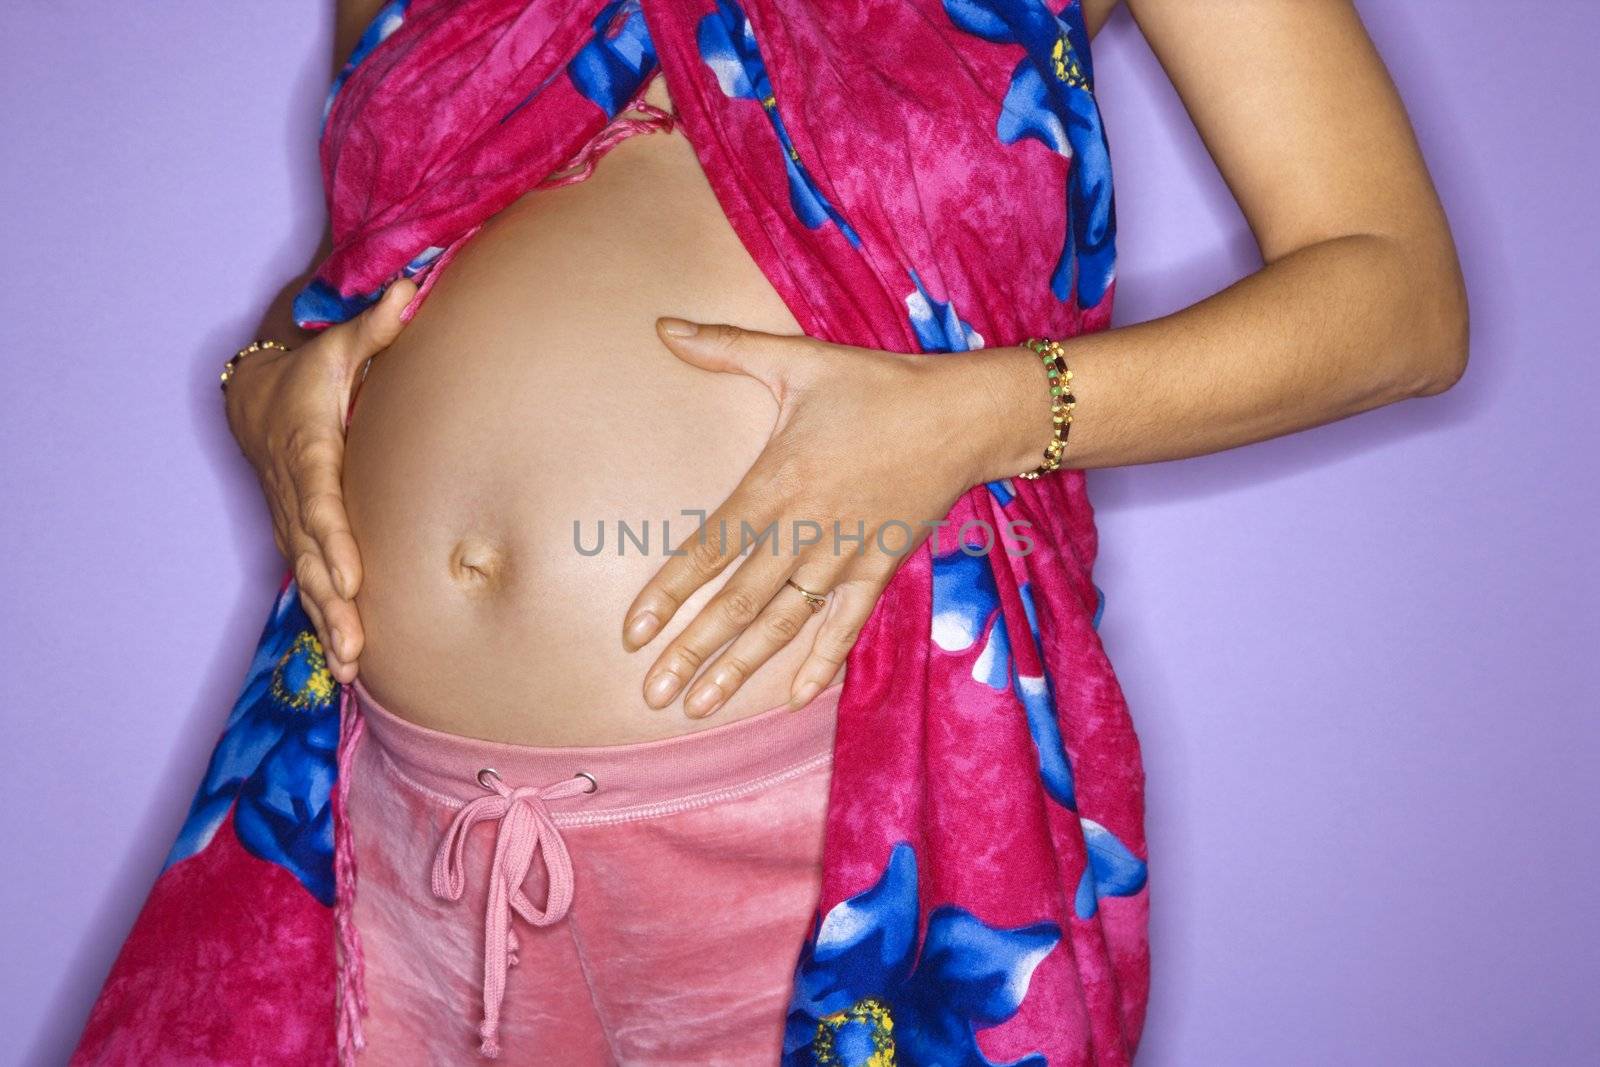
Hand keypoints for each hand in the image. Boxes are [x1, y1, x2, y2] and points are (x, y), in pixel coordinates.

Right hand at [224, 279, 416, 683]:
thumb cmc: (309, 371)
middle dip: (334, 603)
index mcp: (308, 451)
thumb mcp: (337, 346)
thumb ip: (373, 326)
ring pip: (309, 579)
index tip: (351, 575)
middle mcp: (296, 496)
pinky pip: (311, 583)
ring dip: (330, 624)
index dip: (334, 540)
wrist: (255, 395)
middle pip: (314, 556)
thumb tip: (406, 290)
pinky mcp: (299, 537)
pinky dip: (325, 622)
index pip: (321, 502)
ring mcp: (294, 521)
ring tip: (354, 669)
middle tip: (357, 647)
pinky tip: (347, 665)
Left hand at [623, 316, 1050, 717]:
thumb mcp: (799, 361)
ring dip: (742, 667)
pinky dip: (821, 662)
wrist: (965, 415)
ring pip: (784, 624)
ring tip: (701, 707)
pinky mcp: (879, 569)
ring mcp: (845, 557)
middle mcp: (806, 531)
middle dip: (694, 650)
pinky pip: (845, 626)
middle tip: (654, 694)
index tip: (635, 631)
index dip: (670, 593)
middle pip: (739, 603)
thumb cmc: (877, 386)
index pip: (710, 549)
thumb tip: (665, 326)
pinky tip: (794, 699)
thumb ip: (727, 349)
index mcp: (778, 484)